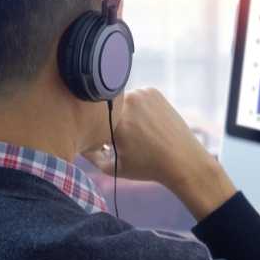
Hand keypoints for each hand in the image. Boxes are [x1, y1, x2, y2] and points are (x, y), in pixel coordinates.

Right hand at [83, 88, 235, 219]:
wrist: (182, 159)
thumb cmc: (147, 166)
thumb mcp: (113, 167)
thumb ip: (90, 155)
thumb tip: (77, 142)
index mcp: (114, 122)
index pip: (91, 120)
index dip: (93, 130)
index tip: (103, 141)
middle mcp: (126, 102)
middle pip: (105, 107)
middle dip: (108, 118)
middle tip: (122, 135)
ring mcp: (141, 93)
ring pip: (120, 99)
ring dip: (122, 110)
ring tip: (136, 129)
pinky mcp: (153, 91)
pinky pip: (136, 95)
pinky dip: (137, 105)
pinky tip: (146, 121)